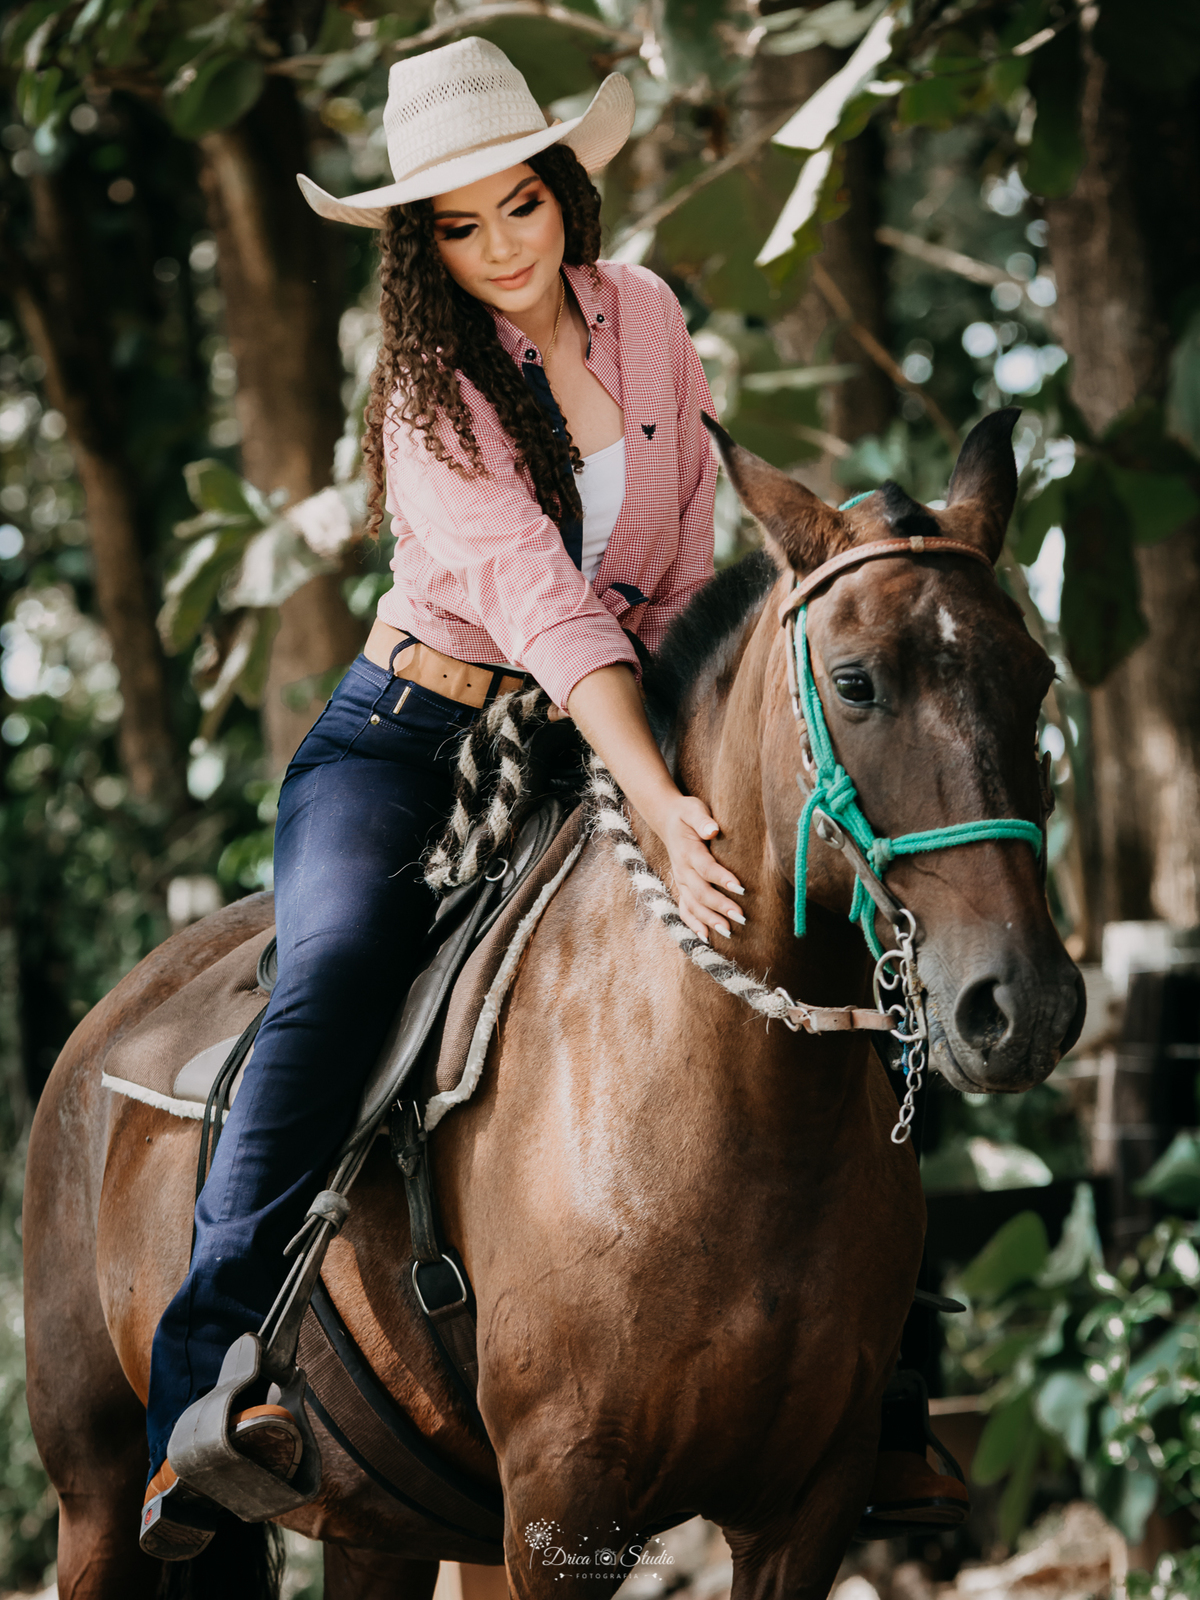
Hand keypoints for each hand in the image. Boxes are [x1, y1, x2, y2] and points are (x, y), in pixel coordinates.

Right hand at [655, 795, 745, 942]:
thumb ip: (702, 819)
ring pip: (692, 905)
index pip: (706, 867)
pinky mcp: (682, 887)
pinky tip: (706, 938)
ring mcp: (680, 881)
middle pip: (700, 892)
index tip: (741, 888)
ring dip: (709, 920)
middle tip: (741, 918)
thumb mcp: (693, 809)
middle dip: (720, 907)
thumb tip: (712, 829)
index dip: (722, 878)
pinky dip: (693, 924)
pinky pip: (684, 909)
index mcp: (687, 851)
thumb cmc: (686, 813)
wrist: (666, 819)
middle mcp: (682, 870)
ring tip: (728, 932)